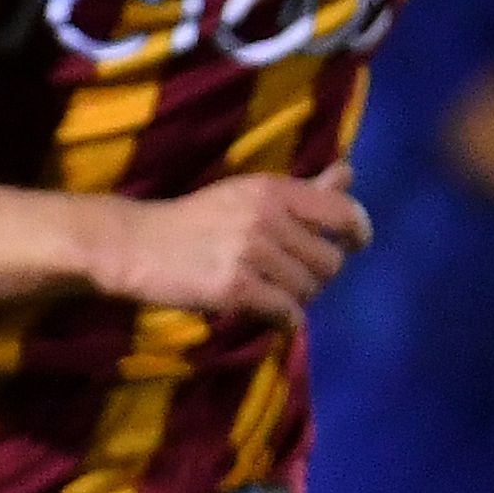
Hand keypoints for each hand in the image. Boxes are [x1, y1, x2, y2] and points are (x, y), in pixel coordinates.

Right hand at [94, 164, 372, 323]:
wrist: (135, 245)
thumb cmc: (196, 219)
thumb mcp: (249, 193)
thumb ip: (304, 189)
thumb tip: (350, 172)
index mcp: (272, 190)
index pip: (342, 212)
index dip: (358, 232)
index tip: (355, 244)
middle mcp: (266, 217)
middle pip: (330, 261)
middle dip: (317, 275)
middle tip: (292, 276)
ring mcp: (250, 254)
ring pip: (308, 291)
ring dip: (296, 299)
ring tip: (272, 293)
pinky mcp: (235, 289)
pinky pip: (286, 314)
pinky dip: (283, 320)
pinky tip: (267, 314)